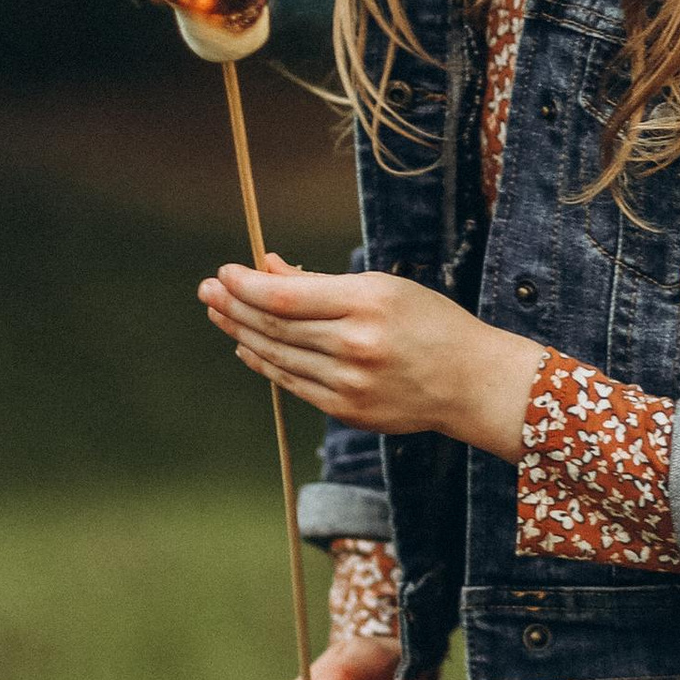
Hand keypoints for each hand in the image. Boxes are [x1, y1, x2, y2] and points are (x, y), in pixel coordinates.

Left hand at [198, 257, 544, 456]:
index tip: (225, 273)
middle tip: (208, 291)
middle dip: (234, 306)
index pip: (287, 297)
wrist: (471, 382)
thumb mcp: (383, 288)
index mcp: (368, 304)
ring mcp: (350, 384)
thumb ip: (322, 282)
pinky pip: (293, 383)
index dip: (247, 286)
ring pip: (278, 356)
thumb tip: (268, 268)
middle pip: (276, 326)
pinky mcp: (348, 411)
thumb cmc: (429, 324)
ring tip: (221, 315)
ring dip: (242, 334)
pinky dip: (266, 364)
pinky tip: (248, 347)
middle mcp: (356, 346)